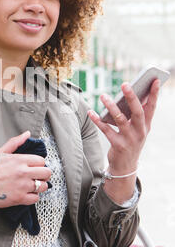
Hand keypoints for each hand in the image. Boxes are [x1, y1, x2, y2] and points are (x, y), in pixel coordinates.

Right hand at [0, 130, 50, 207]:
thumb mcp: (1, 152)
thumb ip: (15, 142)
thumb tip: (27, 134)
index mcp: (19, 160)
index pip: (41, 161)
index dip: (39, 164)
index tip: (34, 167)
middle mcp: (23, 172)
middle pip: (47, 173)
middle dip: (44, 174)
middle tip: (37, 176)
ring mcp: (22, 186)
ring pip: (43, 186)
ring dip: (40, 186)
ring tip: (33, 185)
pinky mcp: (20, 198)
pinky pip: (36, 198)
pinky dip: (33, 196)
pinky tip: (27, 193)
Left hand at [87, 79, 159, 202]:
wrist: (126, 166)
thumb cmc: (130, 142)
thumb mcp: (137, 130)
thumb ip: (135, 114)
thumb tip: (129, 94)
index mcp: (146, 125)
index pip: (152, 107)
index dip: (154, 94)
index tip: (155, 80)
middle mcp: (140, 132)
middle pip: (137, 112)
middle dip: (132, 97)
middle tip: (125, 84)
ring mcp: (129, 139)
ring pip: (120, 120)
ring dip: (111, 106)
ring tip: (103, 95)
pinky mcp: (118, 145)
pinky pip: (106, 130)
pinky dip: (98, 120)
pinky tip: (91, 112)